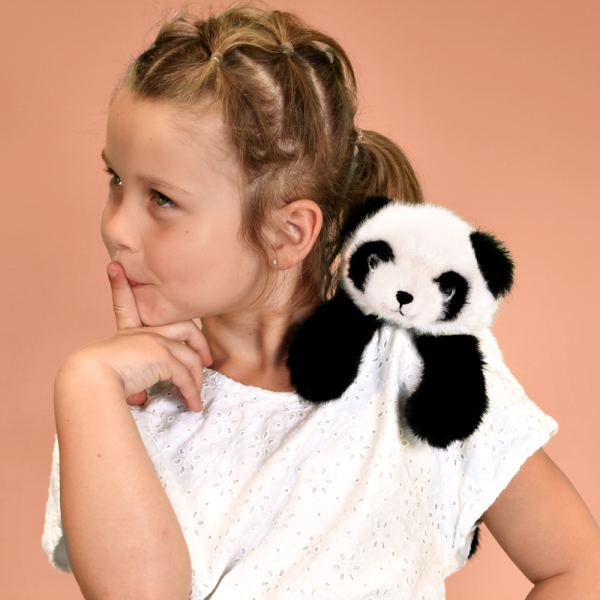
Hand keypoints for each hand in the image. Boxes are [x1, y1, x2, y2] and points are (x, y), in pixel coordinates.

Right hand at [64, 262, 212, 411]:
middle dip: (200, 341)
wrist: (88, 379)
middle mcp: (144, 331)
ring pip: (190, 356)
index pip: (125, 303)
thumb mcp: (117, 375)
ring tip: (198, 395)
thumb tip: (140, 397)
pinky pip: (186, 375)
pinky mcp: (163, 355)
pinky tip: (193, 404)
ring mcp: (155, 340)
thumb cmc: (95, 381)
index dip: (119, 284)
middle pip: (185, 326)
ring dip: (197, 378)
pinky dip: (192, 392)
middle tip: (206, 358)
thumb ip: (135, 380)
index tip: (114, 267)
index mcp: (127, 332)